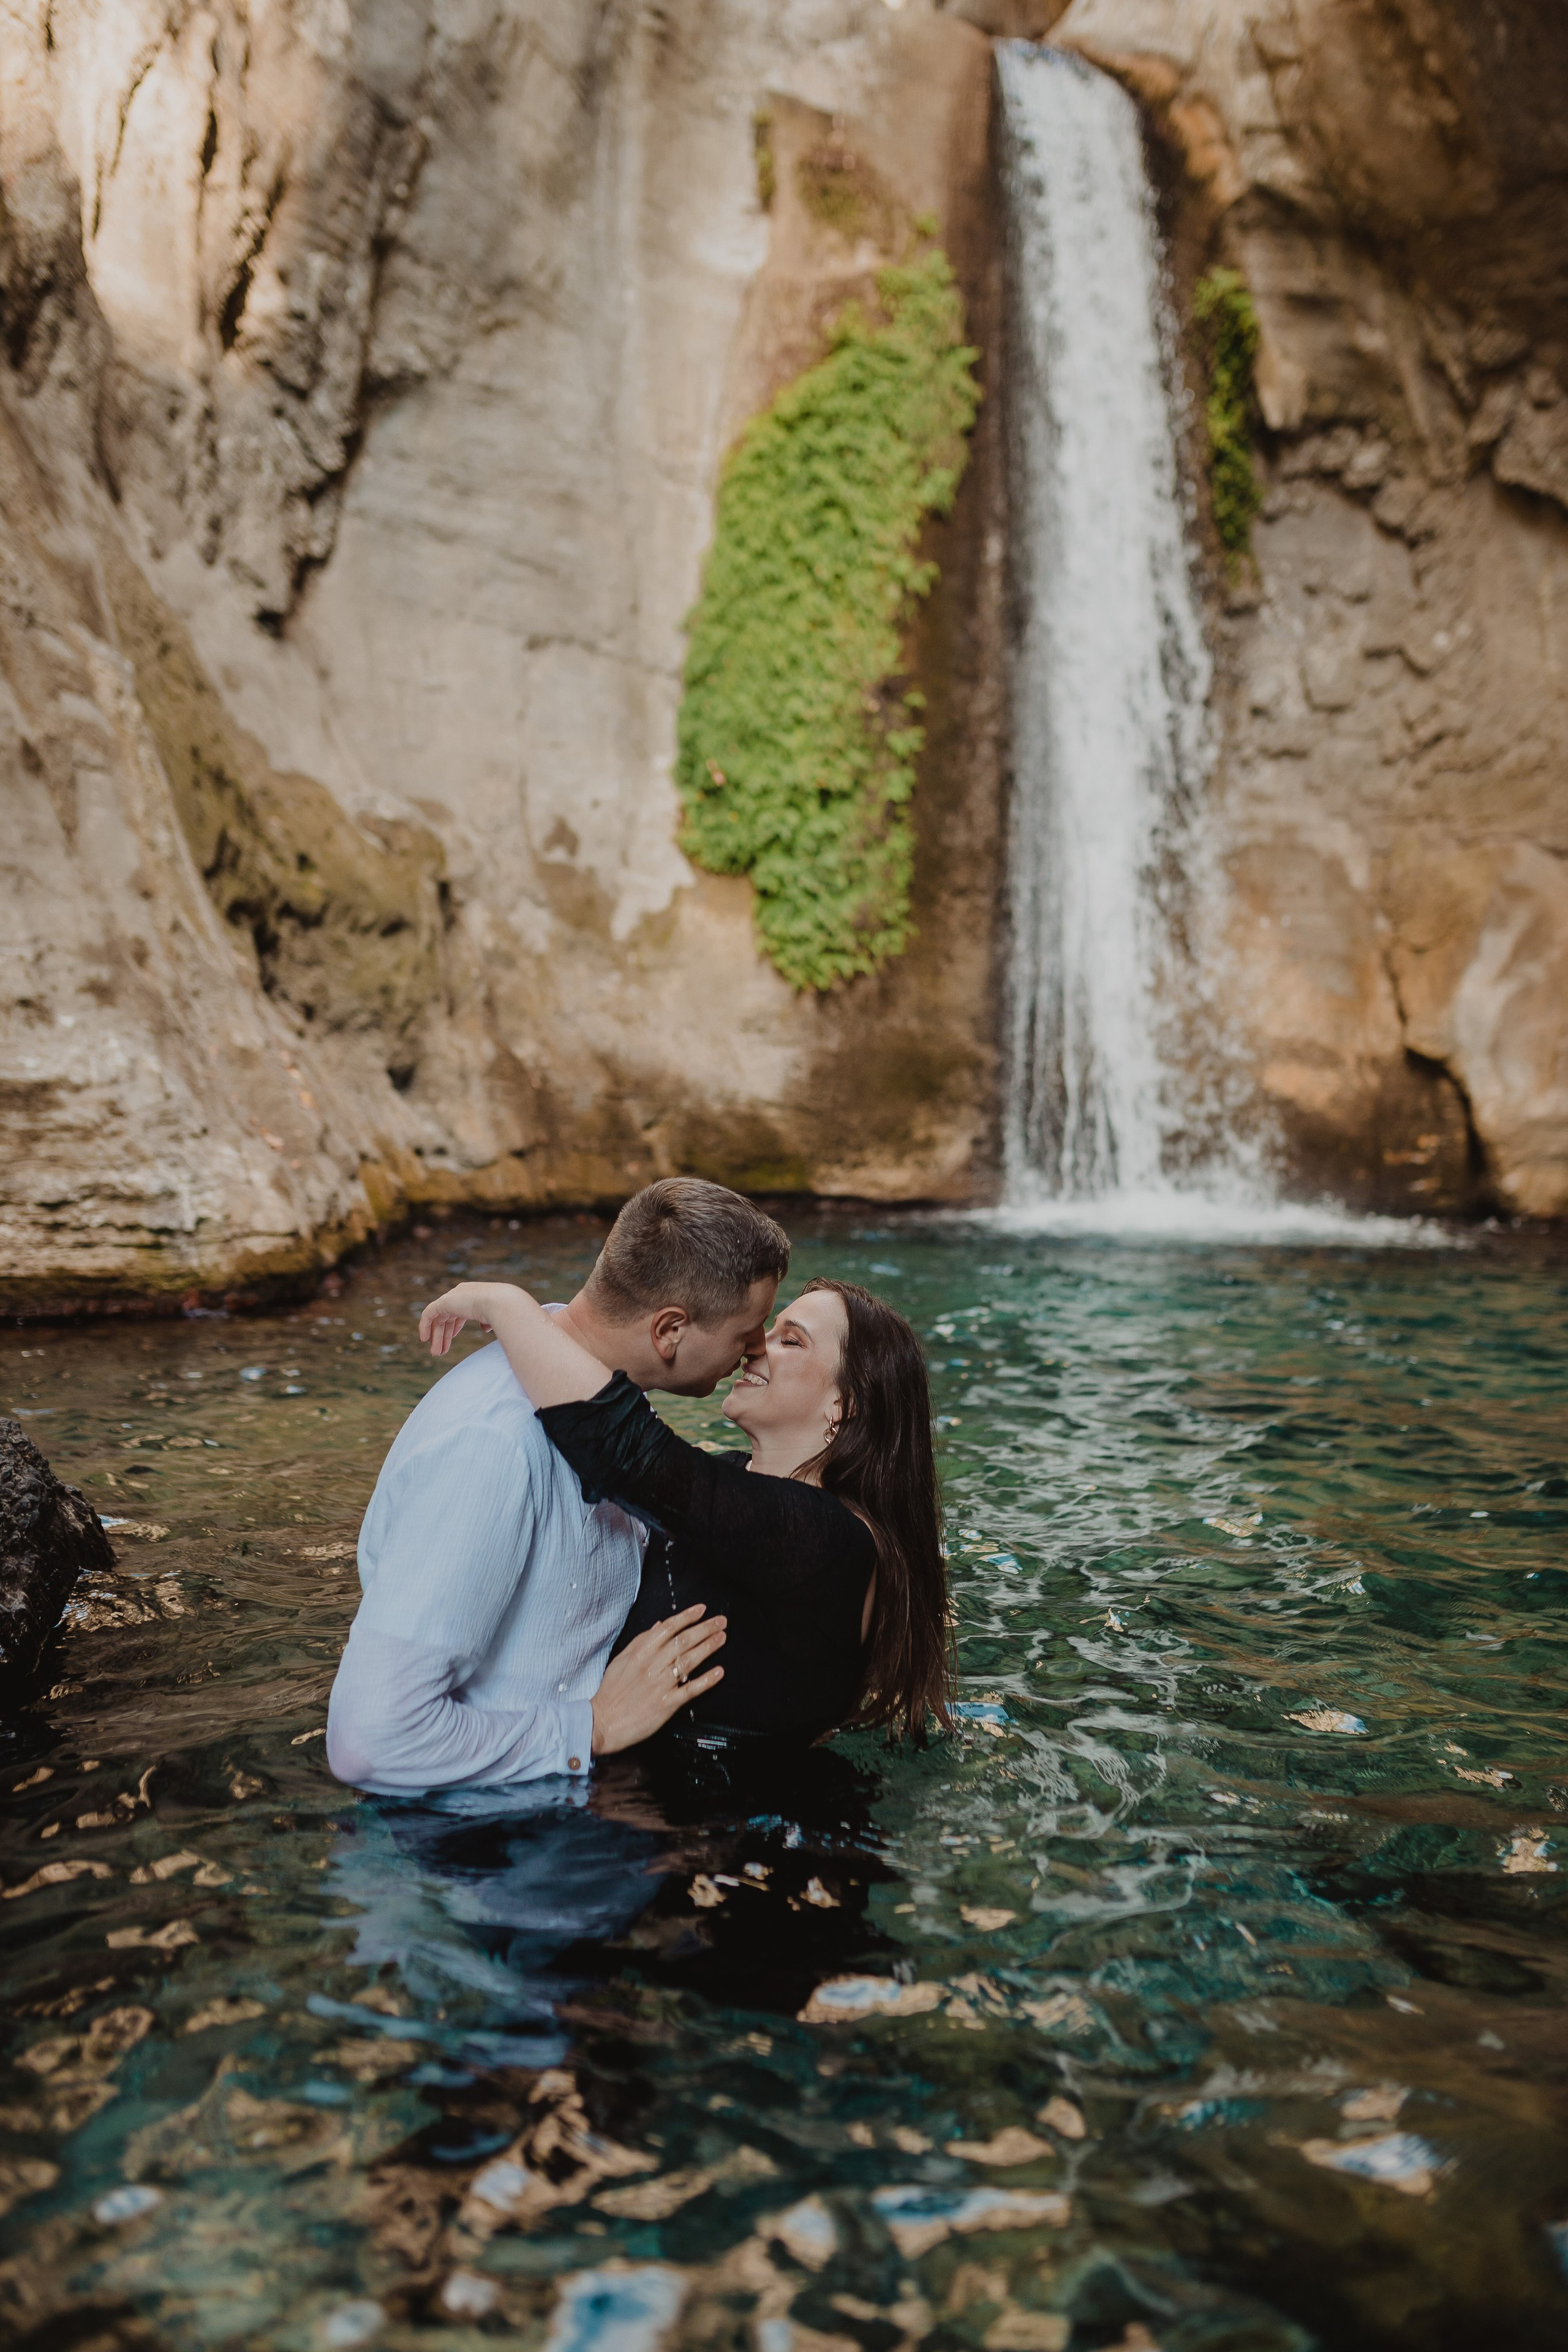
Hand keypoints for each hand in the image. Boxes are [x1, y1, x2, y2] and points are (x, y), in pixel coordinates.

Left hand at [420, 1282, 499, 1355]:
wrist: (500, 1303)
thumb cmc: (503, 1312)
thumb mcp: (494, 1318)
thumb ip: (488, 1321)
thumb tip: (486, 1327)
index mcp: (472, 1297)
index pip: (458, 1312)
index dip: (453, 1326)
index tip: (451, 1338)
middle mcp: (461, 1295)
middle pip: (447, 1317)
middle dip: (443, 1335)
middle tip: (440, 1352)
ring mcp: (452, 1297)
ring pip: (438, 1319)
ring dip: (436, 1336)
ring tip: (435, 1353)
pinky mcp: (444, 1301)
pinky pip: (428, 1314)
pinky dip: (424, 1326)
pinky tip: (424, 1339)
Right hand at [590, 1604, 725, 1754]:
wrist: (603, 1722)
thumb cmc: (611, 1691)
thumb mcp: (621, 1660)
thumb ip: (641, 1641)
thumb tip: (660, 1625)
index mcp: (640, 1653)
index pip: (668, 1628)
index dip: (687, 1617)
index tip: (702, 1610)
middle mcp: (652, 1665)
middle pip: (683, 1641)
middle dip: (704, 1628)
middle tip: (721, 1621)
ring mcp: (661, 1685)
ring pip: (689, 1661)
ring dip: (708, 1647)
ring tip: (722, 1638)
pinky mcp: (667, 1704)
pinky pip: (690, 1690)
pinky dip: (706, 1680)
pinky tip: (719, 1672)